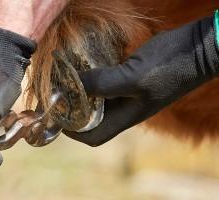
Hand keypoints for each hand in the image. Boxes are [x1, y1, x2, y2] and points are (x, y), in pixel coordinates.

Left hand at [64, 15, 218, 145]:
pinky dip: (92, 79)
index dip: (72, 131)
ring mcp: (128, 94)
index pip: (93, 136)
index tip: (56, 114)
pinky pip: (105, 85)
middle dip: (71, 110)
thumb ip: (102, 84)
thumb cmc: (169, 65)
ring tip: (64, 79)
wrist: (197, 49)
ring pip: (96, 102)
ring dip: (80, 93)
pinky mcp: (129, 79)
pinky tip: (84, 68)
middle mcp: (125, 109)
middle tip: (55, 93)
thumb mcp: (133, 77)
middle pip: (91, 119)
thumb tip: (71, 87)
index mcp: (126, 117)